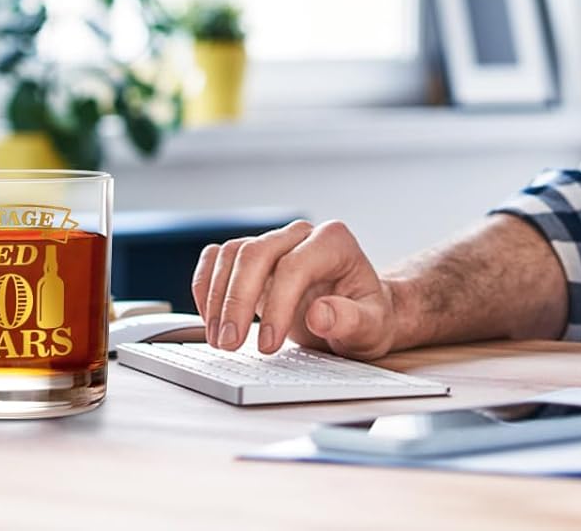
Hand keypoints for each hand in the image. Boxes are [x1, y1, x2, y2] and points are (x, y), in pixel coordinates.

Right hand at [191, 219, 399, 358]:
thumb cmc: (368, 317)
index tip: (267, 346)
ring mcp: (276, 243)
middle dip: (237, 300)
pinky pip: (220, 257)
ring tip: (219, 340)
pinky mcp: (255, 258)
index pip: (295, 266)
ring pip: (233, 254)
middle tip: (229, 345)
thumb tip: (319, 313)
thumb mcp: (372, 327)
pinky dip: (208, 284)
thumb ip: (351, 320)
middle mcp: (301, 234)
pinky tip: (210, 317)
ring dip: (218, 296)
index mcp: (334, 241)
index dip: (278, 306)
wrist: (360, 312)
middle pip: (256, 253)